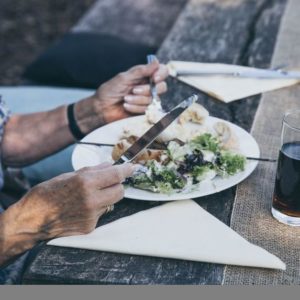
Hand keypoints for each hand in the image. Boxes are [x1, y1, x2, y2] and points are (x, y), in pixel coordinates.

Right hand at [0, 163, 134, 263]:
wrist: (31, 220)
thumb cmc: (46, 194)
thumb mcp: (68, 175)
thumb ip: (93, 171)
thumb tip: (110, 165)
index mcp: (85, 183)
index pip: (116, 175)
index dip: (126, 170)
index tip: (132, 167)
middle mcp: (91, 200)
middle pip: (120, 191)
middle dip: (116, 185)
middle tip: (107, 182)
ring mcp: (91, 215)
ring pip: (112, 203)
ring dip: (106, 197)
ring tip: (88, 196)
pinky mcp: (89, 227)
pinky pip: (102, 214)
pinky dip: (96, 209)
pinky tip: (81, 208)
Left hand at [92, 60, 167, 122]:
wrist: (102, 108)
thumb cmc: (110, 91)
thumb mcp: (124, 78)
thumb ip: (141, 71)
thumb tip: (156, 61)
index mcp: (144, 75)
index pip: (162, 71)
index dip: (161, 74)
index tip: (154, 78)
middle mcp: (149, 86)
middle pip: (162, 87)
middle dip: (147, 90)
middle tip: (133, 90)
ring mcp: (147, 99)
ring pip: (154, 99)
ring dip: (138, 99)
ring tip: (125, 99)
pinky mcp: (145, 111)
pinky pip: (148, 109)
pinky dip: (136, 107)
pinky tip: (126, 106)